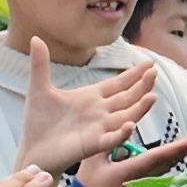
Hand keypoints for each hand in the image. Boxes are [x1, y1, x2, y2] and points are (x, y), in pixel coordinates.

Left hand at [14, 37, 155, 174]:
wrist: (32, 149)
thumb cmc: (37, 122)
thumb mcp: (39, 89)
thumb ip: (40, 64)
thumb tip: (36, 37)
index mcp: (91, 97)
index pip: (119, 83)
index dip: (134, 74)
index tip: (149, 63)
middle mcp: (100, 112)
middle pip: (128, 97)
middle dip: (142, 86)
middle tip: (155, 72)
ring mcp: (98, 128)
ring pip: (126, 116)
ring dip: (139, 108)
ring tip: (152, 97)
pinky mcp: (92, 145)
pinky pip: (111, 139)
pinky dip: (121, 133)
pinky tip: (130, 125)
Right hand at [79, 125, 186, 186]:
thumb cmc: (90, 186)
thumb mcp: (92, 161)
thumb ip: (107, 142)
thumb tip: (124, 126)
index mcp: (132, 172)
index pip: (159, 157)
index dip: (178, 148)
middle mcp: (145, 177)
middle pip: (172, 159)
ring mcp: (147, 181)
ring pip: (171, 163)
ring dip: (186, 149)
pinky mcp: (146, 182)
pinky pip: (165, 167)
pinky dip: (176, 155)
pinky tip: (184, 147)